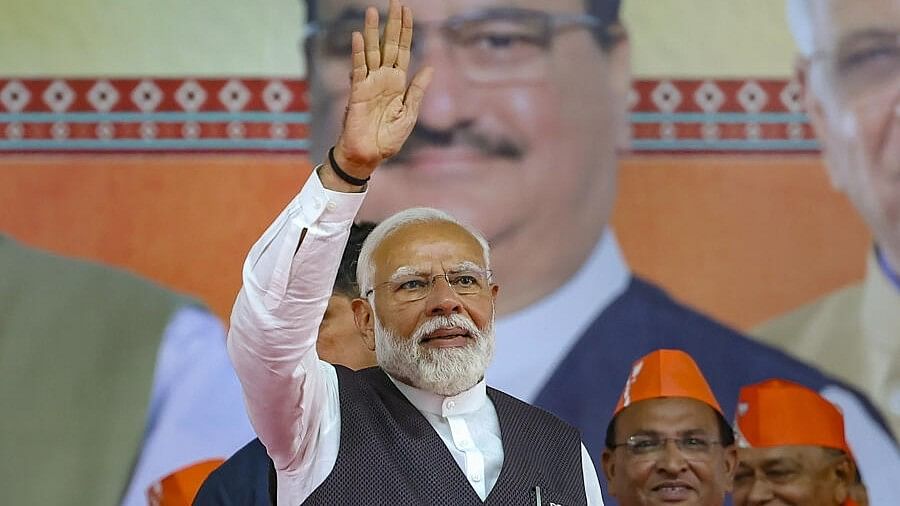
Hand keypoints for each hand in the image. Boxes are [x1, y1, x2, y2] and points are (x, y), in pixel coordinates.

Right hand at [329, 0, 432, 183]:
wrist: (370, 156)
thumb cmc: (389, 138)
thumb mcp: (410, 114)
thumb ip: (418, 90)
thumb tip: (430, 67)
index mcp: (398, 83)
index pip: (402, 50)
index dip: (405, 31)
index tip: (407, 11)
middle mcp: (383, 78)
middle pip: (387, 45)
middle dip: (391, 24)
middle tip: (394, 2)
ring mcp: (369, 83)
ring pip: (371, 52)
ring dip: (372, 32)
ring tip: (373, 11)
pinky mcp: (357, 92)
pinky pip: (358, 69)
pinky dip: (358, 53)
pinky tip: (359, 37)